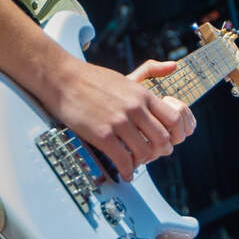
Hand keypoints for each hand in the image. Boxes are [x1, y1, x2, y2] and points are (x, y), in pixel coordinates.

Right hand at [43, 60, 193, 181]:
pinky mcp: (102, 135)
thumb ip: (151, 71)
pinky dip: (127, 171)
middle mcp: (135, 108)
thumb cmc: (93, 79)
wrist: (63, 79)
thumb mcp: (127, 75)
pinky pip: (123, 160)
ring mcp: (119, 122)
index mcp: (143, 95)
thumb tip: (174, 66)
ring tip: (136, 163)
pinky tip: (125, 172)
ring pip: (145, 152)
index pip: (174, 119)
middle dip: (160, 152)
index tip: (169, 141)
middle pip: (163, 139)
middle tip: (152, 155)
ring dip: (142, 162)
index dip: (176, 135)